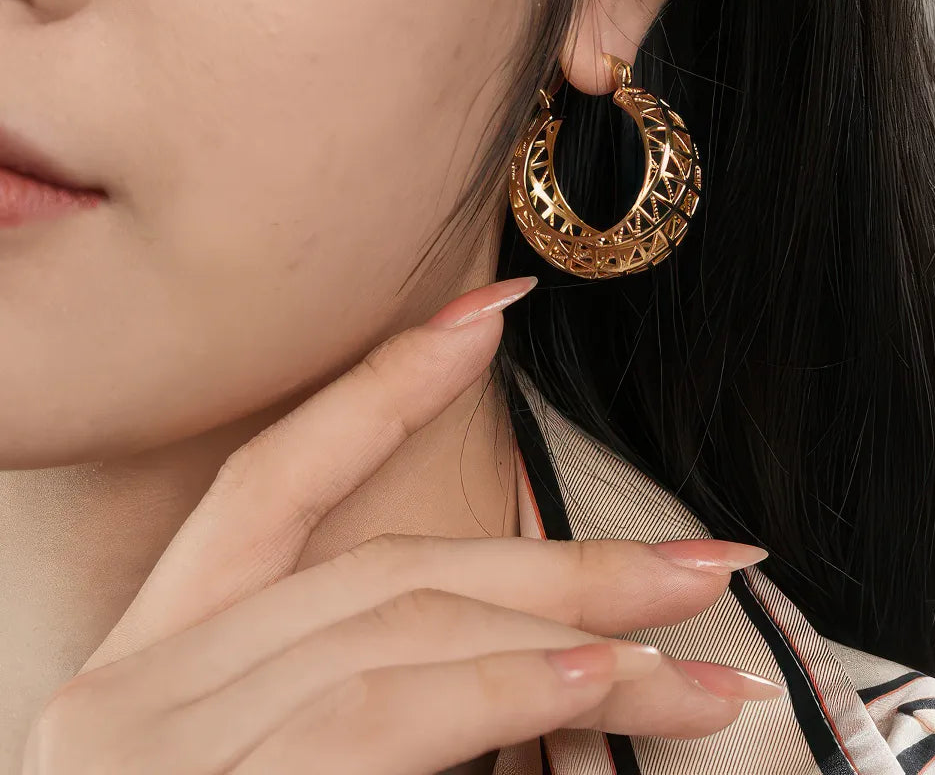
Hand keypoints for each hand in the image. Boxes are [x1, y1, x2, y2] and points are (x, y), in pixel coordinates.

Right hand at [22, 277, 781, 774]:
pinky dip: (493, 691)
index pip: (269, 485)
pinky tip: (592, 682)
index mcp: (147, 674)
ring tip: (695, 656)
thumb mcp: (274, 772)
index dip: (381, 385)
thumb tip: (547, 661)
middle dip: (556, 559)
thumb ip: (380, 701)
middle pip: (382, 569)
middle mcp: (127, 694)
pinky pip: (373, 718)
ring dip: (567, 632)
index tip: (491, 313)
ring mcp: (144, 753)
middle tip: (699, 561)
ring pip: (396, 627)